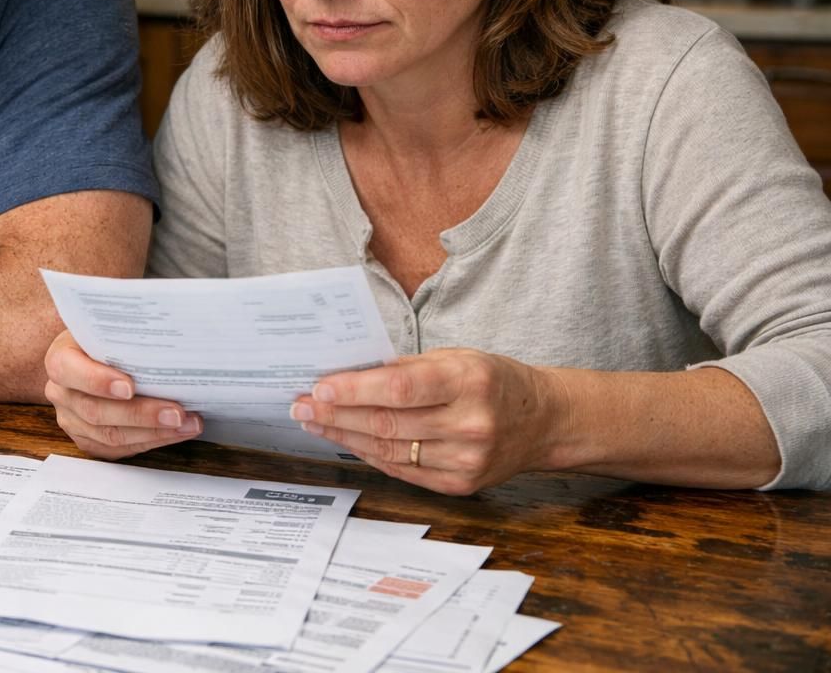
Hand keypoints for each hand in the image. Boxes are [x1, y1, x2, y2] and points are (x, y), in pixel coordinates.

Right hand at [44, 330, 201, 458]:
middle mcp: (61, 393)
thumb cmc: (104, 340)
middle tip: (177, 413)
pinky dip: (151, 441)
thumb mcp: (107, 328)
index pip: (69, 370)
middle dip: (141, 414)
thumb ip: (124, 333)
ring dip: (154, 432)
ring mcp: (72, 420)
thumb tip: (169, 331)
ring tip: (187, 424)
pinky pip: (119, 449)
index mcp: (60, 359)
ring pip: (110, 436)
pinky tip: (175, 432)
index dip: (98, 381)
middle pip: (96, 411)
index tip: (130, 387)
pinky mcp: (88, 441)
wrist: (90, 357)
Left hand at [290, 348, 565, 494]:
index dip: (354, 390)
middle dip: (336, 414)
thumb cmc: (492, 381)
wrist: (544, 421)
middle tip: (300, 406)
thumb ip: (407, 369)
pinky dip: (370, 455)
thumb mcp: (457, 358)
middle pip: (388, 424)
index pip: (400, 390)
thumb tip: (348, 375)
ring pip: (390, 451)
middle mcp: (470, 424)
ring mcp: (467, 460)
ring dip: (344, 436)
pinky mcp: (461, 484)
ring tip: (313, 422)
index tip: (318, 387)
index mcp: (469, 382)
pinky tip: (346, 440)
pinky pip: (403, 470)